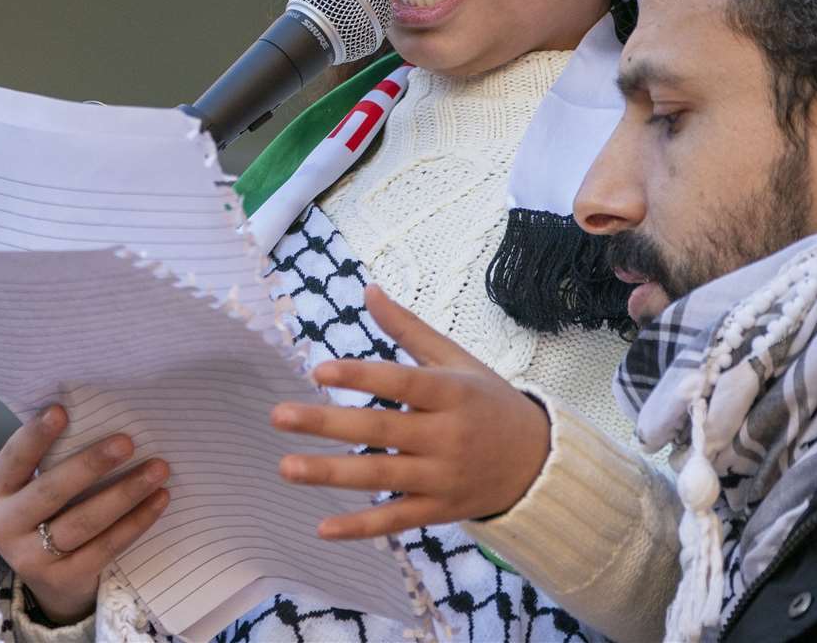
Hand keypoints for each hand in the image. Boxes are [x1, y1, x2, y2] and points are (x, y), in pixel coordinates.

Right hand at [0, 406, 170, 623]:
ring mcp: (32, 558)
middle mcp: (5, 526)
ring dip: (126, 492)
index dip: (35, 435)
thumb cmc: (49, 512)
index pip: (14, 459)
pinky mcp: (64, 579)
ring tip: (158, 468)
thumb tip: (101, 411)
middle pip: (52, 492)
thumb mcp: (36, 486)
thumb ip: (55, 457)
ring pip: (84, 521)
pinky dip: (136, 522)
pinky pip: (105, 547)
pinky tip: (160, 500)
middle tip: (127, 442)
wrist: (50, 580)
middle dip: (91, 464)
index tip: (61, 409)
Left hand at [270, 285, 551, 539]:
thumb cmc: (488, 401)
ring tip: (286, 466)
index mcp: (452, 393)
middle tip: (278, 416)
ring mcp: (442, 477)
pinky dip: (361, 526)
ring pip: (381, 476)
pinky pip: (396, 519)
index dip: (361, 376)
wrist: (538, 461)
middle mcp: (447, 436)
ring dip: (331, 473)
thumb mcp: (456, 360)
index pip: (401, 382)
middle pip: (380, 430)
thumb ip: (408, 330)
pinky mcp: (438, 509)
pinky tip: (322, 527)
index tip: (318, 371)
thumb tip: (368, 290)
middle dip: (327, 423)